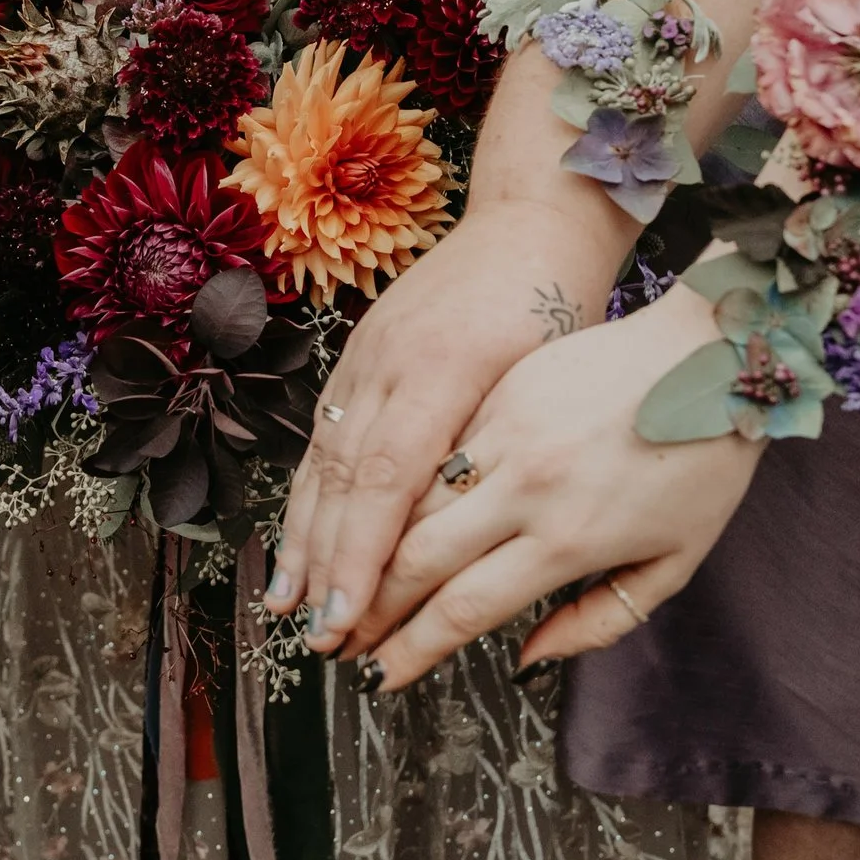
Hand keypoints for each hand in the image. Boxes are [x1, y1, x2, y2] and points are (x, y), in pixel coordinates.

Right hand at [265, 196, 626, 652]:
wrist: (532, 219)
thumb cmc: (571, 307)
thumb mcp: (567, 389)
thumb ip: (526, 473)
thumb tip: (498, 559)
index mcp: (453, 371)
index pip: (388, 481)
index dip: (362, 557)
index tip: (350, 620)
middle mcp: (395, 362)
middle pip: (345, 480)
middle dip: (327, 567)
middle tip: (320, 641)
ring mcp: (368, 355)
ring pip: (324, 458)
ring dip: (304, 537)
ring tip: (288, 606)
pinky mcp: (360, 353)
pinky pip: (325, 434)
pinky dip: (309, 494)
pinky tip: (299, 539)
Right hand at [353, 280, 762, 688]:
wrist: (712, 352)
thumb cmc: (705, 460)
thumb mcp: (675, 561)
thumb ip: (599, 621)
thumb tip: (529, 660)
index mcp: (569, 537)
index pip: (467, 607)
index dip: (412, 648)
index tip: (378, 676)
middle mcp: (526, 486)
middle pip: (419, 556)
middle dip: (370, 606)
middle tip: (337, 639)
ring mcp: (505, 431)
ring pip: (409, 497)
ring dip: (365, 547)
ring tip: (335, 583)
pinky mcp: (499, 391)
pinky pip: (432, 446)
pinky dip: (394, 485)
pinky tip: (366, 512)